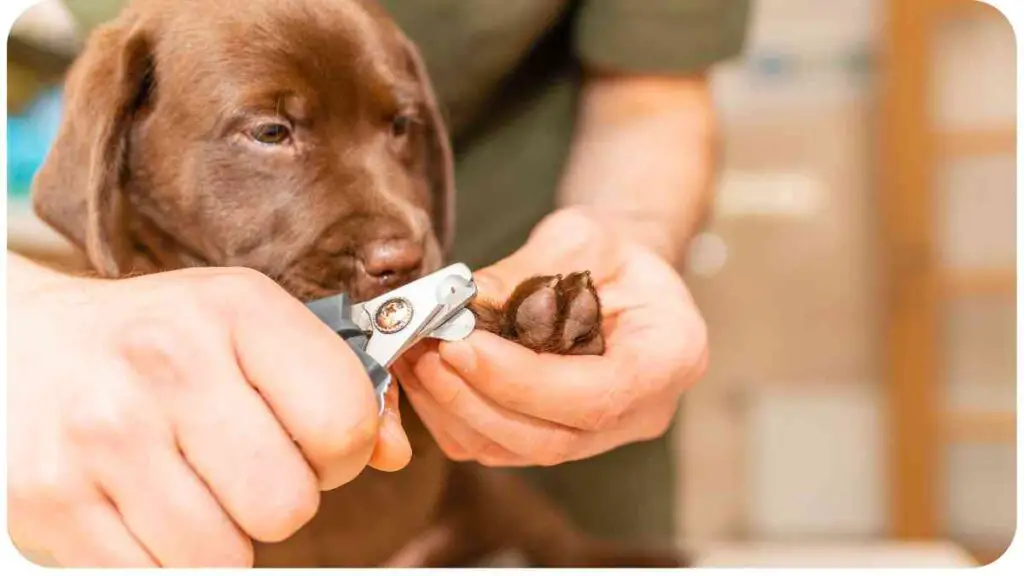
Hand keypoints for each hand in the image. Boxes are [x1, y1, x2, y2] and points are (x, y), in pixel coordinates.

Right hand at [7, 257, 409, 566]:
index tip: (313, 440)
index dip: (343, 449)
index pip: (346, 422)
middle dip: (283, 498)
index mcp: (236, 309)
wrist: (26, 344)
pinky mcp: (48, 505)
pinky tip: (149, 505)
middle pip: (289, 504)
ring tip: (194, 483)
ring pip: (225, 558)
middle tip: (248, 466)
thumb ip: (338, 386)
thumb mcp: (252, 329)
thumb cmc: (162, 340)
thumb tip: (394, 454)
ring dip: (225, 536)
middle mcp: (165, 366)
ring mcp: (101, 438)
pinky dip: (166, 559)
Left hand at [394, 208, 707, 466]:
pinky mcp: (559, 437)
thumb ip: (526, 273)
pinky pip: (499, 447)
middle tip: (426, 353)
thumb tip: (460, 304)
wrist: (621, 270)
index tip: (461, 346)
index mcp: (670, 357)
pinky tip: (425, 374)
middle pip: (552, 439)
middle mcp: (642, 412)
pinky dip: (454, 416)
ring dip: (455, 410)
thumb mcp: (580, 236)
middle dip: (477, 400)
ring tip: (415, 357)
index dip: (522, 382)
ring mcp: (601, 435)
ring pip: (518, 451)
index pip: (595, 397)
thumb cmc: (611, 248)